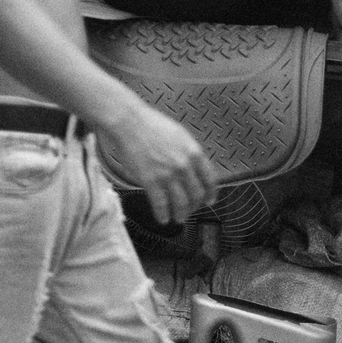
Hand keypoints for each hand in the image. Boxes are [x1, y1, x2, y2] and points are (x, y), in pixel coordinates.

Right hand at [98, 104, 216, 227]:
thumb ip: (191, 153)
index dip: (211, 194)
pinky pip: (160, 204)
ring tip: (178, 219)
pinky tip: (163, 219)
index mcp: (194, 153)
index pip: (210, 180)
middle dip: (195, 207)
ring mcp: (167, 174)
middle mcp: (184, 166)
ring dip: (181, 215)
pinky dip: (163, 215)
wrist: (130, 123)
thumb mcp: (181, 136)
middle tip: (191, 211)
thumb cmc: (153, 125)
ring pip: (181, 203)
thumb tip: (197, 170)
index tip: (209, 201)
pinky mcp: (150, 181)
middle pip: (196, 195)